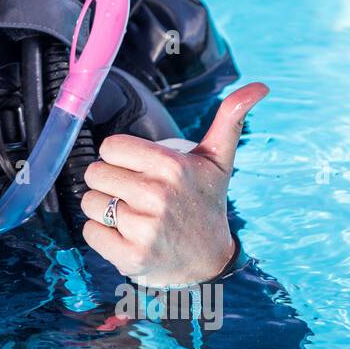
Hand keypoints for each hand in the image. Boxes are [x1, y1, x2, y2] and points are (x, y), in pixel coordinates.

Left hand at [80, 82, 267, 287]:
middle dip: (109, 182)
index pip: (110, 146)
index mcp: (172, 166)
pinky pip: (89, 232)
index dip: (118, 157)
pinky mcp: (130, 256)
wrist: (209, 262)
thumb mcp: (218, 161)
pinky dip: (101, 235)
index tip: (137, 169)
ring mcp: (144, 228)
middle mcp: (157, 195)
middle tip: (133, 194)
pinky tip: (125, 236)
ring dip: (103, 209)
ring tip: (130, 215)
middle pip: (95, 173)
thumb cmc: (205, 204)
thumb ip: (230, 119)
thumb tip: (260, 86)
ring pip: (89, 202)